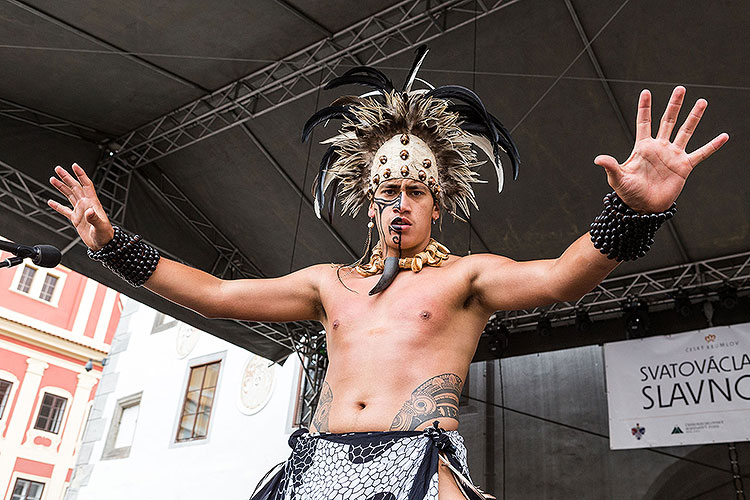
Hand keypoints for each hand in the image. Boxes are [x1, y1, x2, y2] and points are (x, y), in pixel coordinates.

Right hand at [48, 163, 113, 250]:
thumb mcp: (101, 226)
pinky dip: (57, 206)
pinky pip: (65, 210)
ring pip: (69, 196)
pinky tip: (51, 202)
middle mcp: (86, 205)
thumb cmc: (105, 235)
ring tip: (53, 179)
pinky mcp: (76, 219)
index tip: (74, 166)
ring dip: (61, 187)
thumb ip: (94, 218)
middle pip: (75, 187)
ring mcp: (80, 211)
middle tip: (58, 169)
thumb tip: (88, 211)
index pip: (86, 185)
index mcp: (93, 203)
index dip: (81, 175)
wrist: (103, 245)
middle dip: (67, 177)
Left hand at [594, 86, 728, 212]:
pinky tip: (724, 136)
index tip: (646, 91)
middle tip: (680, 88)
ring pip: (685, 131)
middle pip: (668, 120)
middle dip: (674, 105)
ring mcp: (672, 156)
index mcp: (642, 147)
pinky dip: (712, 146)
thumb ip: (610, 166)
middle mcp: (659, 148)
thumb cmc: (628, 193)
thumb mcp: (617, 178)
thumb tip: (598, 159)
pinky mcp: (684, 167)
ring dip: (694, 117)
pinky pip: (701, 154)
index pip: (644, 122)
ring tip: (702, 102)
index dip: (644, 107)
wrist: (644, 208)